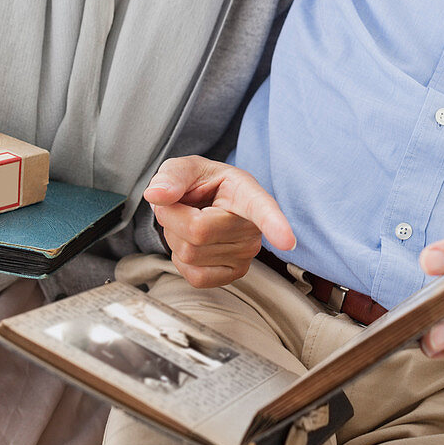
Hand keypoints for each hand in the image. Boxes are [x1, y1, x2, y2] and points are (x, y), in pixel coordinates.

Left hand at [144, 155, 294, 288]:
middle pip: (198, 231)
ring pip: (189, 254)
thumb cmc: (202, 184)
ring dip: (174, 236)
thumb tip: (156, 195)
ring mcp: (246, 255)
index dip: (275, 224)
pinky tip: (191, 243)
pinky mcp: (234, 275)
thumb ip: (171, 175)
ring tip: (190, 220)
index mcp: (247, 193)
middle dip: (172, 216)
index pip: (262, 208)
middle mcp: (253, 227)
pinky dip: (180, 259)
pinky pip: (194, 276)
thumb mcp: (187, 168)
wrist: (206, 204)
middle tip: (181, 205)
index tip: (287, 240)